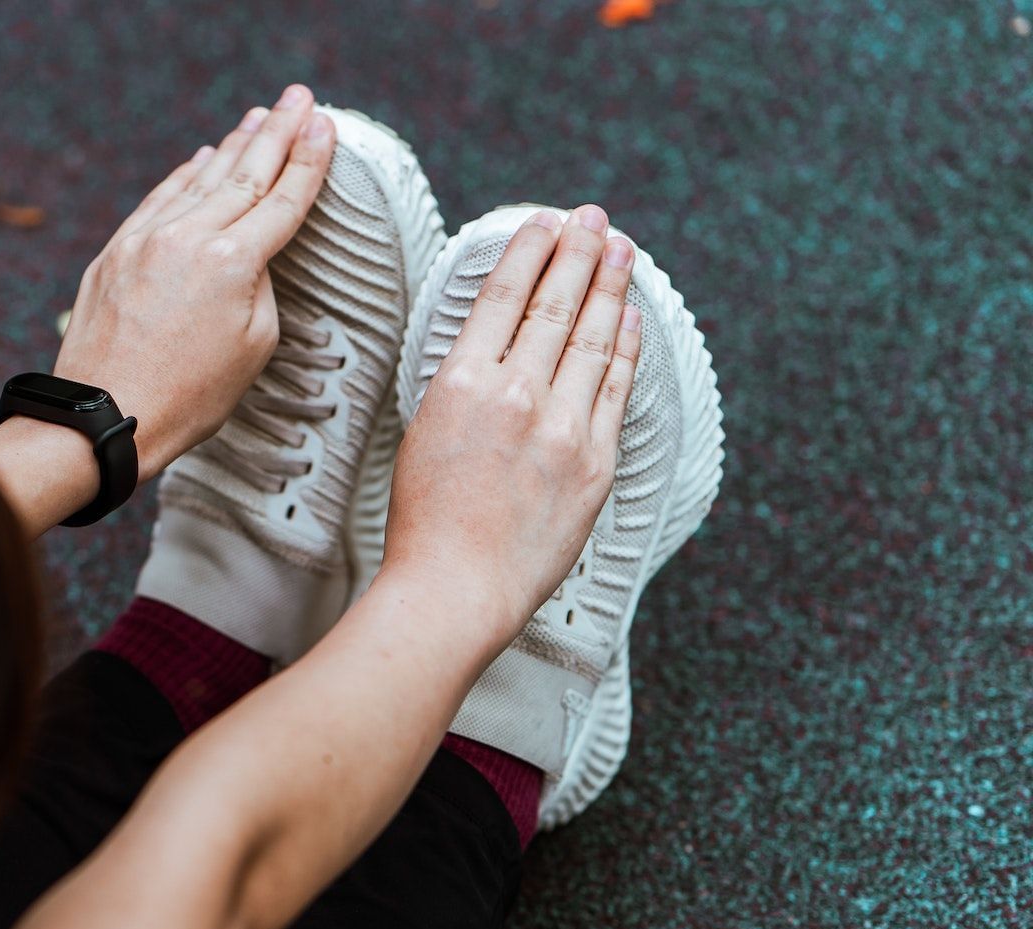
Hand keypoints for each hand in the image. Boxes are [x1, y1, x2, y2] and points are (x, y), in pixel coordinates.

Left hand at [52, 86, 336, 480]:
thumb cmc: (188, 397)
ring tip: (259, 117)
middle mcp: (188, 238)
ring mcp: (146, 240)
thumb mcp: (253, 347)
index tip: (326, 125)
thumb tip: (250, 255)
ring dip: (233, 146)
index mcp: (232, 264)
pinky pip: (158, 200)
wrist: (107, 415)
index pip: (283, 200)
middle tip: (298, 97)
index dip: (309, 161)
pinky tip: (202, 158)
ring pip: (199, 180)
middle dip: (278, 132)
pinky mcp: (115, 252)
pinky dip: (183, 175)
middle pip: (245, 174)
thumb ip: (261, 286)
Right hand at [381, 205, 642, 645]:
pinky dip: (624, 346)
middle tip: (593, 216)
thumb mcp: (422, 434)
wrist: (455, 589)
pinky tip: (629, 317)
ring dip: (609, 286)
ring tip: (619, 248)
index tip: (544, 222)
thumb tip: (495, 350)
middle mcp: (515, 394)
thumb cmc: (425, 524)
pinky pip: (616, 388)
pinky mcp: (594, 461)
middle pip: (555, 304)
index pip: (504, 296)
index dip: (530, 251)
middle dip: (577, 252)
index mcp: (460, 384)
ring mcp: (561, 426)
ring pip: (592, 337)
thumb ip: (463, 388)